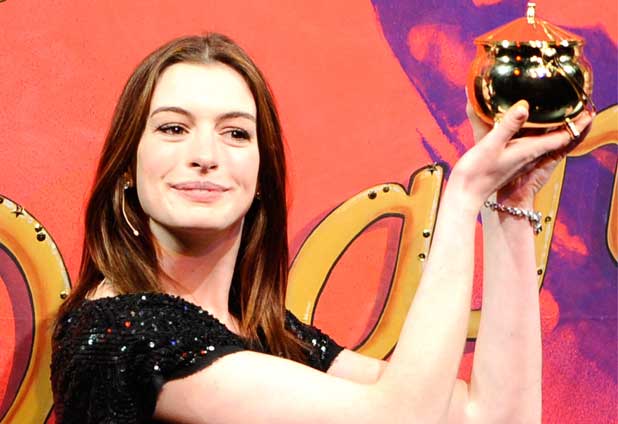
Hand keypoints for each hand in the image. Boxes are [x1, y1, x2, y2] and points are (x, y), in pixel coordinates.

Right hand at [450, 99, 593, 209]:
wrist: (464, 194)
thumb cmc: (477, 174)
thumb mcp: (490, 145)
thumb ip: (508, 125)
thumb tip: (524, 106)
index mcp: (529, 151)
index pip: (562, 137)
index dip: (578, 124)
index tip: (589, 110)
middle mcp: (528, 154)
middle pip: (555, 135)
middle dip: (567, 120)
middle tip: (577, 102)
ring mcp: (518, 157)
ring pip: (541, 137)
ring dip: (550, 124)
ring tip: (556, 106)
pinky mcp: (507, 157)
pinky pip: (526, 140)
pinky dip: (531, 129)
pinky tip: (523, 120)